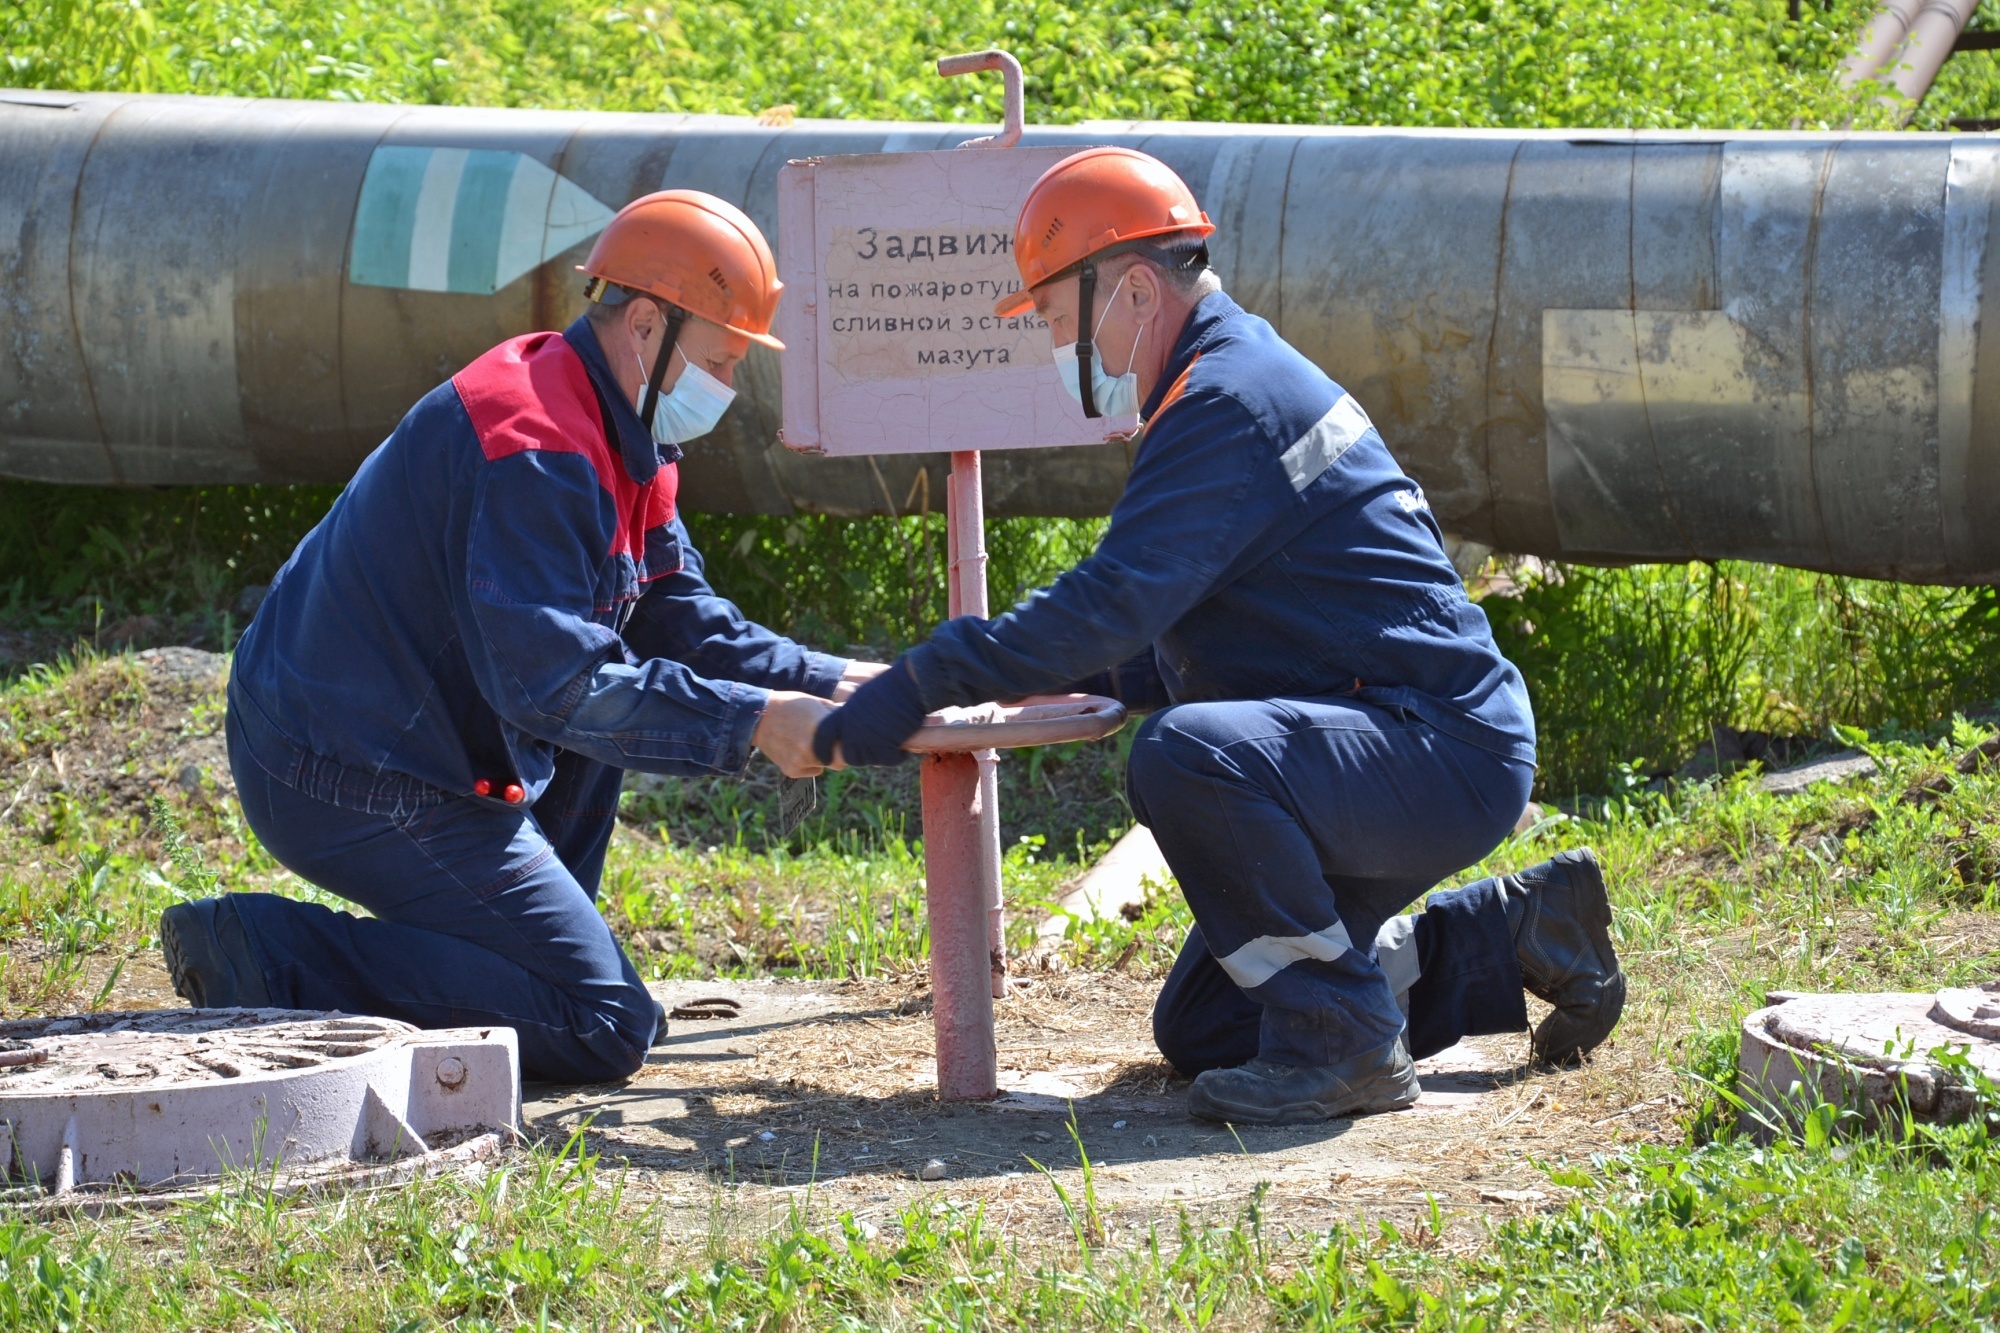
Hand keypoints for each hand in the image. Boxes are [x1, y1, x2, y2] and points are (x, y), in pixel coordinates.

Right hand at [752, 691, 842, 777]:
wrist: (759, 717)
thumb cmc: (791, 706)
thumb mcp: (817, 703)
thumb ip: (836, 715)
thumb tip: (853, 721)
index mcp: (822, 729)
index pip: (848, 750)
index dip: (849, 746)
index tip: (847, 741)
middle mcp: (812, 749)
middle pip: (840, 762)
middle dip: (838, 754)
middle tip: (830, 742)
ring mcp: (801, 762)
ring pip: (825, 766)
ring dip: (823, 758)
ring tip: (809, 742)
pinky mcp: (792, 771)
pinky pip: (811, 771)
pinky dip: (809, 763)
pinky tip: (798, 749)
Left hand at [812, 657, 928, 766]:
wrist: (908, 684)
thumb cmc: (891, 685)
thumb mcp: (864, 696)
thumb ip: (855, 712)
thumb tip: (855, 725)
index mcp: (845, 713)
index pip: (824, 736)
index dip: (823, 749)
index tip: (825, 759)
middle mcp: (852, 728)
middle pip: (849, 755)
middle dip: (861, 757)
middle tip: (876, 750)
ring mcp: (867, 737)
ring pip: (868, 760)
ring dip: (880, 756)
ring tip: (892, 745)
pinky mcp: (885, 744)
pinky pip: (887, 760)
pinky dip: (896, 757)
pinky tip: (902, 748)